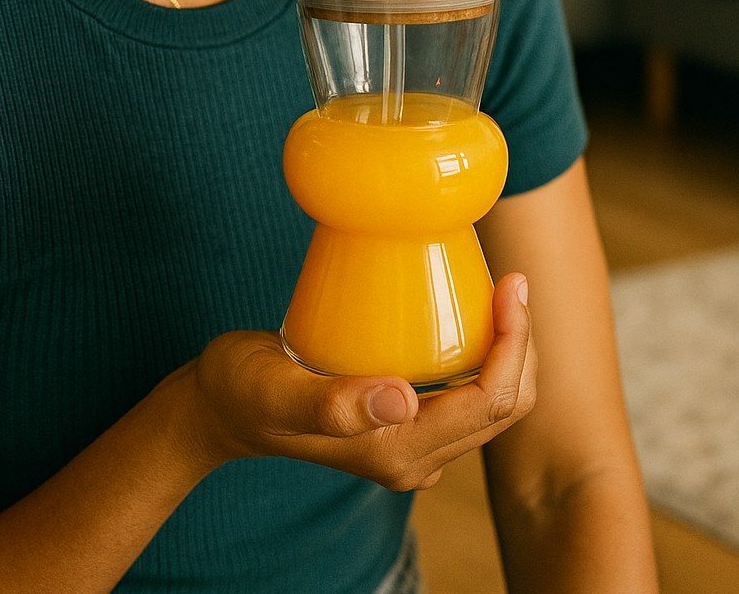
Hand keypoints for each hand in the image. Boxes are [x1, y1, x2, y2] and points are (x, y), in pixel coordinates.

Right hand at [184, 273, 534, 490]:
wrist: (218, 407)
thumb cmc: (241, 391)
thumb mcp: (276, 391)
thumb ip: (333, 405)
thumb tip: (405, 399)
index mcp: (396, 452)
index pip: (490, 404)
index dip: (514, 345)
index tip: (509, 284)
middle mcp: (413, 457)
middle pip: (503, 407)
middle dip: (520, 345)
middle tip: (508, 280)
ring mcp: (409, 444)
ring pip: (490, 403)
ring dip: (505, 350)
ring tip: (495, 289)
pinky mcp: (401, 423)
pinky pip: (464, 393)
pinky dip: (479, 354)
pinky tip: (462, 311)